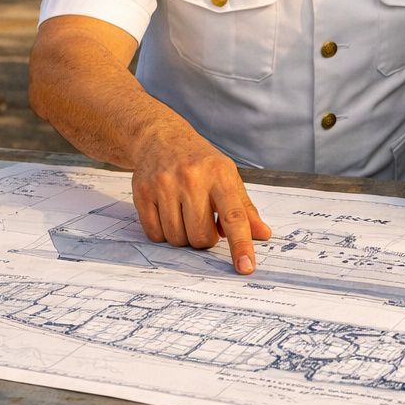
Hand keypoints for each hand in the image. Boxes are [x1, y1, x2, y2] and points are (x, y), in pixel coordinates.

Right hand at [129, 134, 271, 272]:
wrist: (161, 137)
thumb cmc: (200, 161)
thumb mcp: (227, 177)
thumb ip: (244, 208)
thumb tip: (262, 234)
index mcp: (219, 174)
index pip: (234, 216)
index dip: (241, 245)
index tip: (246, 267)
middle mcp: (191, 178)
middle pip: (201, 236)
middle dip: (205, 238)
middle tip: (203, 221)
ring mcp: (164, 184)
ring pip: (177, 239)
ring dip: (183, 236)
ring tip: (185, 214)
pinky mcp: (142, 192)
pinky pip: (155, 234)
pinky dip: (163, 233)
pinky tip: (167, 213)